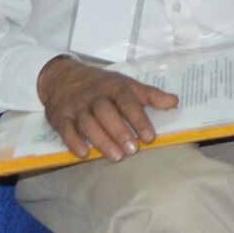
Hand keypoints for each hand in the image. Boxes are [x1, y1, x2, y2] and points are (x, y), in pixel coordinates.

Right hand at [37, 55, 178, 162]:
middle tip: (132, 150)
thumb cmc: (101, 84)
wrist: (62, 76)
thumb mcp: (126, 84)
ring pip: (88, 123)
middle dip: (120, 131)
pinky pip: (65, 129)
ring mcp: (76, 106)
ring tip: (116, 156)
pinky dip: (73, 142)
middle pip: (106, 113)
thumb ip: (149, 95)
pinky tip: (83, 154)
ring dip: (101, 140)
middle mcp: (94, 96)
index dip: (139, 119)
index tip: (149, 137)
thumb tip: (174, 102)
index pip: (127, 102)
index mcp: (113, 87)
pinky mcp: (59, 117)